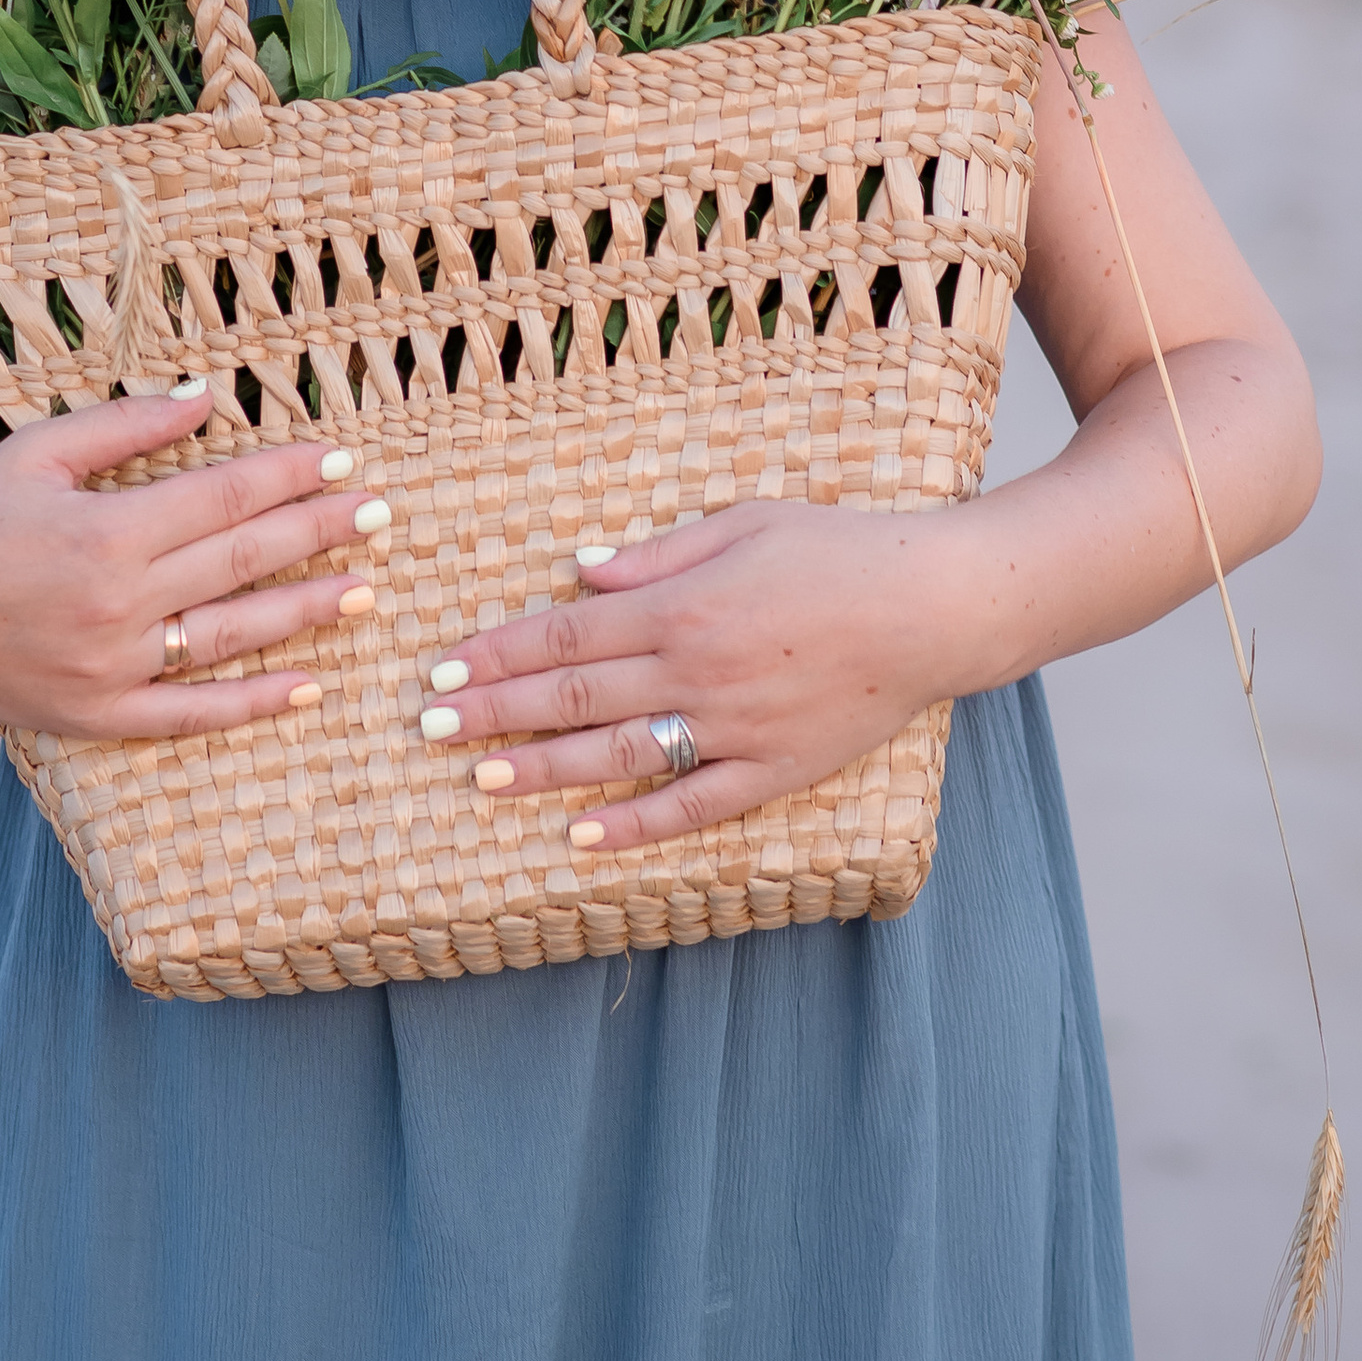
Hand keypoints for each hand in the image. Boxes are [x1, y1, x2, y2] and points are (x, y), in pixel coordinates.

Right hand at [0, 383, 388, 736]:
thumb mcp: (39, 452)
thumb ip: (125, 425)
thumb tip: (207, 398)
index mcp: (107, 532)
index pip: (223, 498)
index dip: (287, 477)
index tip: (340, 461)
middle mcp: (118, 604)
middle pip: (240, 561)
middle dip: (316, 532)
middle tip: (381, 513)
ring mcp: (112, 667)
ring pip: (231, 636)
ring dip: (305, 609)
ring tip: (365, 587)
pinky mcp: (99, 715)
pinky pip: (191, 714)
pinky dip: (252, 702)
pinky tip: (306, 684)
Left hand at [415, 500, 978, 848]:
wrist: (930, 607)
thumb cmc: (837, 550)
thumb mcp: (742, 523)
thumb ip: (657, 553)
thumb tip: (582, 569)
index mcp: (682, 606)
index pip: (566, 634)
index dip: (500, 654)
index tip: (446, 669)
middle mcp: (695, 672)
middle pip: (575, 697)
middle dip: (496, 712)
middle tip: (431, 729)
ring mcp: (732, 729)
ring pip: (618, 757)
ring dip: (543, 770)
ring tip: (481, 779)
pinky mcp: (772, 772)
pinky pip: (691, 808)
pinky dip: (634, 827)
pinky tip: (582, 837)